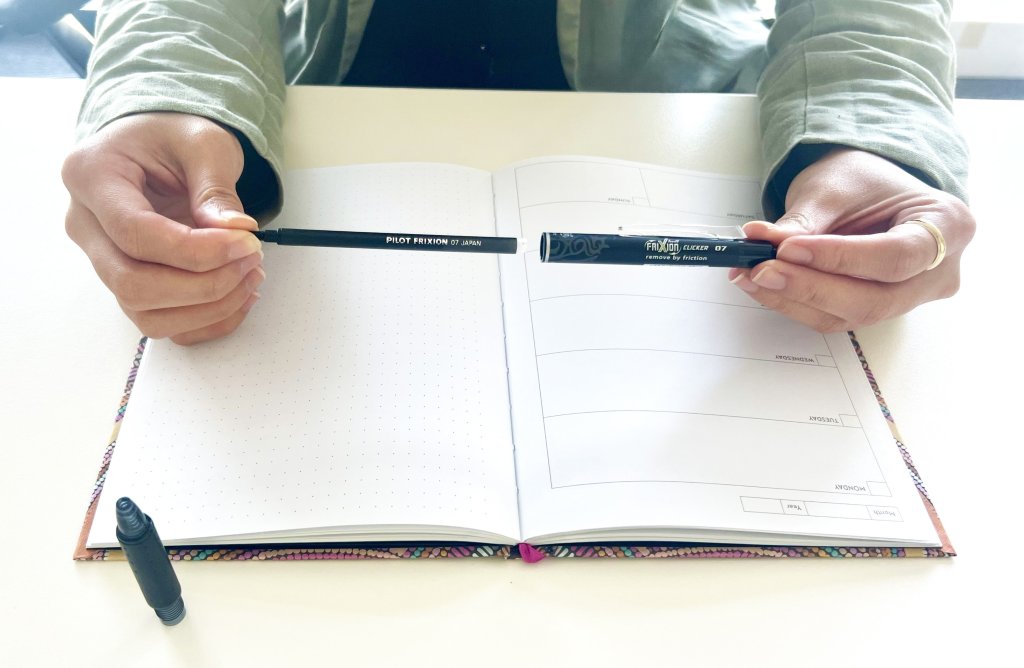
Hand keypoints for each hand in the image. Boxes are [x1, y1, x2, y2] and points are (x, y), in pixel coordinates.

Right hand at [63, 112, 264, 344]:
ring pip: (145, 314)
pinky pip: (161, 322)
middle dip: (203, 285)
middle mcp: (85, 224)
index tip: (246, 243)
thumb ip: (216, 188)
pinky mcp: (127, 282)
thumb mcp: (204, 142)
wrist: (156, 143)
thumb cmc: (172, 135)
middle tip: (251, 260)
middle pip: (133, 284)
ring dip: (207, 308)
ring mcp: (102, 259)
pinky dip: (206, 320)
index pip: (136, 234)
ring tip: (251, 276)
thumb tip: (237, 232)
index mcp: (92, 177)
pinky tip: (239, 295)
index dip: (196, 251)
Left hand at [728, 148, 974, 331]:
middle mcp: (939, 270)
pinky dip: (795, 302)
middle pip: (874, 299)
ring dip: (793, 298)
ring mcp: (911, 297)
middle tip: (761, 270)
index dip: (841, 258)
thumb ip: (803, 222)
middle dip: (810, 287)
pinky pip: (836, 317)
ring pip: (850, 315)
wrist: (866, 188)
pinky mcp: (876, 309)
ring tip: (750, 275)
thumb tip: (762, 245)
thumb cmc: (862, 181)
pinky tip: (762, 284)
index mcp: (948, 225)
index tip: (789, 249)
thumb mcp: (834, 187)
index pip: (896, 256)